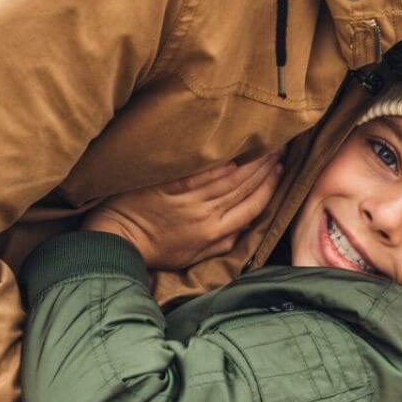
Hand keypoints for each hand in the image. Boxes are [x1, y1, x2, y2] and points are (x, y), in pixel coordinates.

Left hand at [81, 152, 284, 269]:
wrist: (120, 241)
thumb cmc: (158, 250)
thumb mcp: (194, 258)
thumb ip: (223, 243)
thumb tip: (246, 228)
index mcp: (214, 233)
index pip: (252, 207)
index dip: (270, 187)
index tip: (282, 170)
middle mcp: (205, 215)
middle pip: (244, 187)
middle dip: (266, 166)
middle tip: (280, 147)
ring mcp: (187, 200)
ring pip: (227, 178)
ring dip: (249, 160)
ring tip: (264, 143)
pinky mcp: (169, 186)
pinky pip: (199, 172)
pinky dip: (218, 162)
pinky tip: (233, 150)